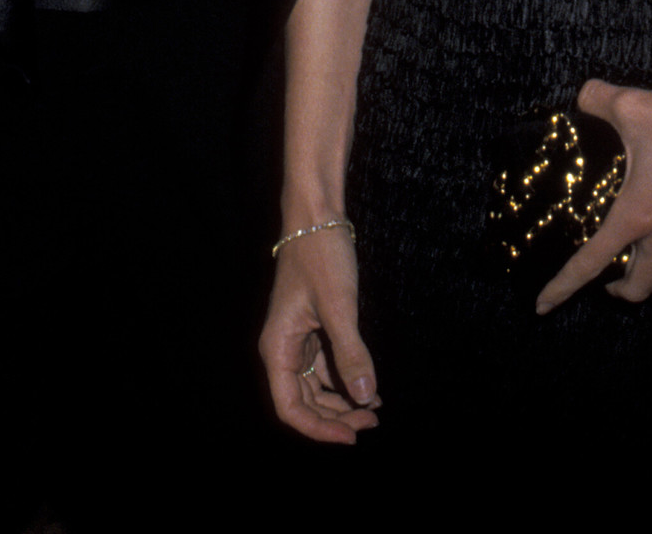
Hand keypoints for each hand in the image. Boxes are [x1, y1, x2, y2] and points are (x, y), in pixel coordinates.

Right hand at [260, 224, 380, 444]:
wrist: (317, 214)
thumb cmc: (320, 255)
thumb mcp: (339, 305)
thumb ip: (351, 352)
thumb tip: (363, 396)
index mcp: (277, 348)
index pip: (291, 408)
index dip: (319, 429)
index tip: (351, 436)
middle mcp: (283, 348)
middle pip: (304, 402)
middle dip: (336, 417)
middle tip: (371, 421)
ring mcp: (297, 338)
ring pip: (316, 386)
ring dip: (342, 400)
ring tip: (374, 406)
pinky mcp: (311, 327)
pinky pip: (325, 365)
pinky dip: (345, 377)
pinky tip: (369, 384)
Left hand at [535, 76, 651, 310]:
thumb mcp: (631, 105)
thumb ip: (597, 98)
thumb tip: (581, 94)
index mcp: (634, 215)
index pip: (589, 262)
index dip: (561, 286)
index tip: (541, 305)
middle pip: (635, 289)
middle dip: (617, 289)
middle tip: (609, 278)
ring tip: (646, 273)